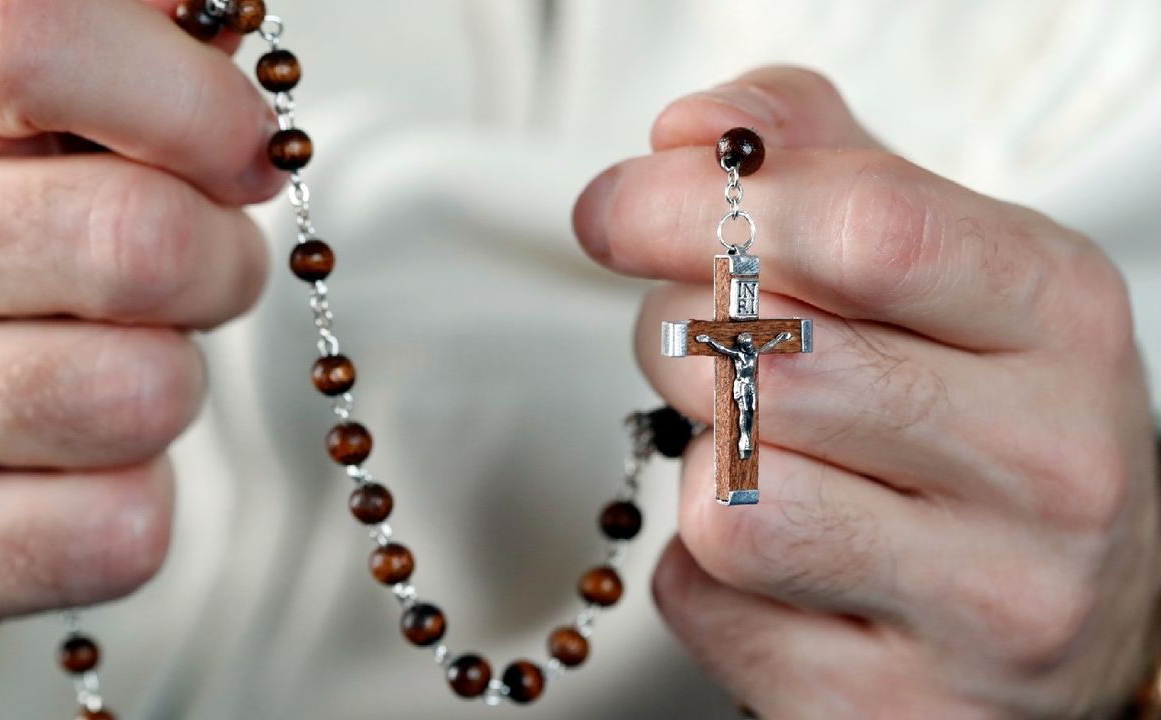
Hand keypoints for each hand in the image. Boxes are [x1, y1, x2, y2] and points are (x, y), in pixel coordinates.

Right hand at [0, 0, 278, 653]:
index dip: (187, 98)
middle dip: (220, 265)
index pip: (31, 40)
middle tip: (193, 273)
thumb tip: (228, 3)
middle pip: (138, 242)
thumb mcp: (0, 114)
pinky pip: (123, 529)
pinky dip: (133, 503)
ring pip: (146, 395)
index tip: (243, 150)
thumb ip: (110, 39)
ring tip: (110, 368)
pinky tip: (72, 472)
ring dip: (172, 385)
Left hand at [575, 67, 1160, 718]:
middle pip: (768, 364)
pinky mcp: (898, 711)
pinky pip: (706, 604)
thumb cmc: (974, 425)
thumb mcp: (940, 273)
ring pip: (728, 502)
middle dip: (681, 335)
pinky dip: (700, 571)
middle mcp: (1050, 468)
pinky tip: (781, 566)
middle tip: (705, 343)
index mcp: (1059, 320)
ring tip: (757, 456)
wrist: (1052, 616)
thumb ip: (826, 171)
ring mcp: (986, 608)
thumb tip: (690, 131)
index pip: (864, 230)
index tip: (615, 208)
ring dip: (698, 462)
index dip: (699, 206)